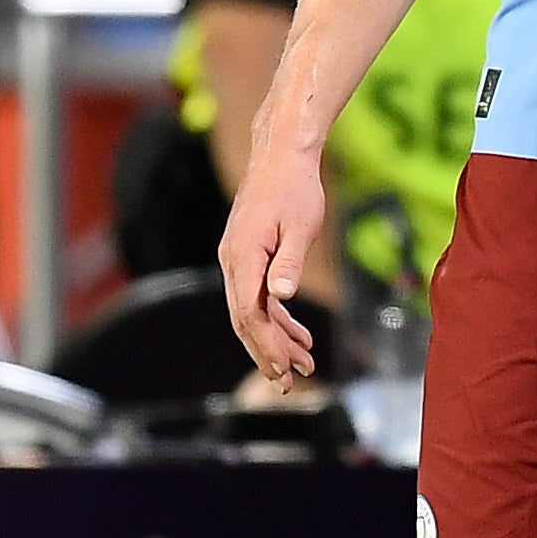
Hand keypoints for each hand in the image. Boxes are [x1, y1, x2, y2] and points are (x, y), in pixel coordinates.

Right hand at [221, 135, 328, 383]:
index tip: (283, 370)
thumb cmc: (294, 187)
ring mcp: (238, 259)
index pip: (250, 314)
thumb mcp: (300, 226)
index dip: (266, 345)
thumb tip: (281, 297)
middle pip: (246, 319)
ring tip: (303, 362)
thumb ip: (290, 263)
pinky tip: (297, 335)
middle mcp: (233, 261)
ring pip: (252, 310)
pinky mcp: (248, 255)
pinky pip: (258, 295)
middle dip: (267, 352)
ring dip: (276, 338)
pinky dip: (277, 317)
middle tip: (289, 381)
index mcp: (243, 257)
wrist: (281, 155)